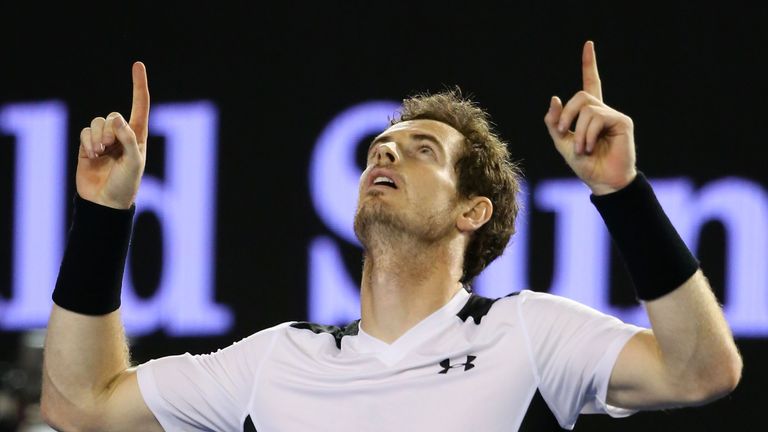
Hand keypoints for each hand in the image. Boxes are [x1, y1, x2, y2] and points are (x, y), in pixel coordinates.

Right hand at [76, 62, 149, 208]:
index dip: (138, 85)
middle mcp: (121, 135)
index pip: (140, 106)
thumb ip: (128, 138)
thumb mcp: (134, 161)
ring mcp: (104, 140)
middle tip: (110, 148)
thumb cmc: (126, 184)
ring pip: (98, 122)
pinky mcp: (87, 146)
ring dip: (98, 136)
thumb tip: (117, 117)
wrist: (105, 203)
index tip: (137, 64)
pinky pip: (85, 131)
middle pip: (113, 116)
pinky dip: (88, 140)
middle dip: (110, 130)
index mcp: (138, 136)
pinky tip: (91, 155)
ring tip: (100, 153)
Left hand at [544, 41, 636, 194]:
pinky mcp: (622, 122)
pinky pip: (597, 118)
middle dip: (566, 114)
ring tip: (582, 148)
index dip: (588, 64)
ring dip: (577, 131)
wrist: (603, 182)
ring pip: (586, 108)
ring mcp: (613, 115)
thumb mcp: (562, 143)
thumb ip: (555, 122)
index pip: (590, 83)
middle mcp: (602, 111)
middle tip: (563, 132)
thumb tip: (555, 97)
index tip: (588, 44)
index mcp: (589, 114)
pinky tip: (590, 147)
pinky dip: (587, 134)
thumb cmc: (585, 165)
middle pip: (581, 96)